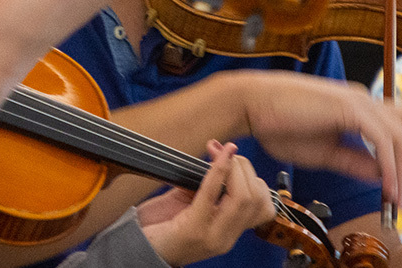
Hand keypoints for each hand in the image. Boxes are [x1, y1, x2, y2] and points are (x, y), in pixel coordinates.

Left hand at [137, 142, 275, 265]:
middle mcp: (226, 238)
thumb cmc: (162, 226)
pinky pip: (211, 194)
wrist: (139, 249)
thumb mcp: (191, 205)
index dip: (253, 176)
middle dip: (244, 168)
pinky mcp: (193, 229)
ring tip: (219, 154)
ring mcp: (212, 237)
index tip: (234, 155)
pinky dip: (217, 170)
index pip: (262, 207)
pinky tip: (216, 154)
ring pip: (242, 198)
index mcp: (229, 232)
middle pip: (255, 200)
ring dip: (234, 168)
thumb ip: (208, 187)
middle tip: (227, 153)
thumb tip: (219, 157)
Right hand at [233, 72, 401, 208]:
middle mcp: (362, 99)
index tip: (395, 195)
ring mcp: (357, 100)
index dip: (401, 163)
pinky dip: (390, 167)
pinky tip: (386, 189)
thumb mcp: (324, 152)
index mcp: (356, 107)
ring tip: (396, 198)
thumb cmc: (279, 125)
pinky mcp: (349, 107)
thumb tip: (382, 176)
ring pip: (401, 135)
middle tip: (401, 201)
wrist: (251, 104)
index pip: (395, 131)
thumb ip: (354, 161)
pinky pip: (383, 140)